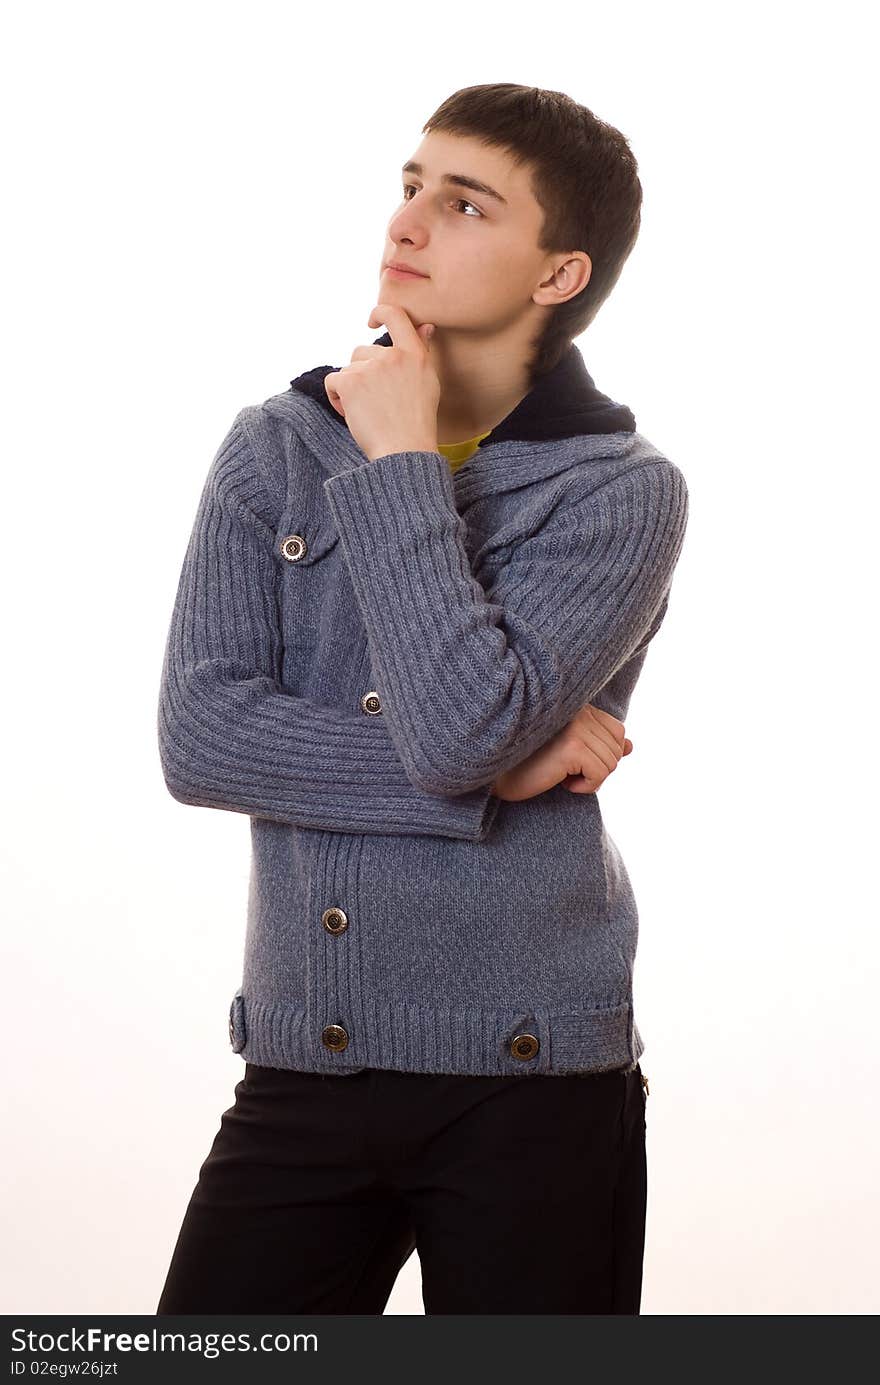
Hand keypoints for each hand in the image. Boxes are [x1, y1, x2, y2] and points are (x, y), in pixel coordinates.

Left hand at [323, 304, 439, 461]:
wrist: (405, 452)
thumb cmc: (417, 425)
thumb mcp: (427, 383)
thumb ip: (421, 353)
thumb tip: (426, 326)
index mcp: (416, 355)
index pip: (397, 317)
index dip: (381, 312)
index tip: (372, 319)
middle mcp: (393, 356)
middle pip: (363, 352)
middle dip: (362, 374)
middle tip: (375, 403)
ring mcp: (371, 367)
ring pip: (348, 369)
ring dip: (350, 388)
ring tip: (366, 413)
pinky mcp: (350, 381)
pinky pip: (333, 381)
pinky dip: (337, 397)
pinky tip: (351, 414)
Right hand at [491, 705, 632, 801]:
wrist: (492, 774)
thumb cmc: (525, 763)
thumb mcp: (567, 752)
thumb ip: (598, 744)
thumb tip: (631, 747)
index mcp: (577, 705)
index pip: (617, 730)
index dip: (602, 754)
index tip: (573, 761)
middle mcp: (578, 710)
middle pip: (616, 750)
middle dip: (596, 769)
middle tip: (564, 771)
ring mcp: (576, 727)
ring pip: (611, 764)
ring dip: (589, 779)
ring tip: (559, 774)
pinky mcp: (572, 747)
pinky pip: (600, 775)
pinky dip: (585, 787)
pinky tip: (560, 782)